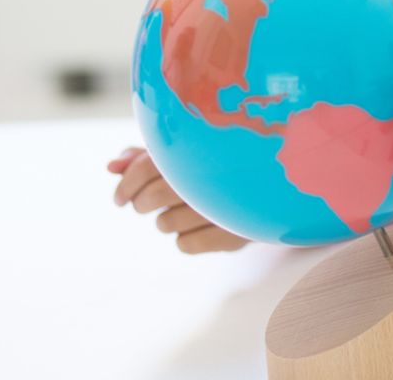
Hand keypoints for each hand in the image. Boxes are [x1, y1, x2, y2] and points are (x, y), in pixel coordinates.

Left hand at [107, 147, 249, 254]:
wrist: (282, 182)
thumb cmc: (226, 163)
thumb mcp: (189, 153)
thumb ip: (148, 156)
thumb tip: (110, 167)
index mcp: (202, 147)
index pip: (146, 167)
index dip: (126, 184)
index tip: (120, 198)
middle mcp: (215, 175)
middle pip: (151, 197)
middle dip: (142, 202)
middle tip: (147, 203)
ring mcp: (227, 207)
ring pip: (165, 224)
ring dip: (167, 219)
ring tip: (188, 210)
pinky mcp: (235, 235)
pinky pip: (185, 245)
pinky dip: (186, 239)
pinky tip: (202, 227)